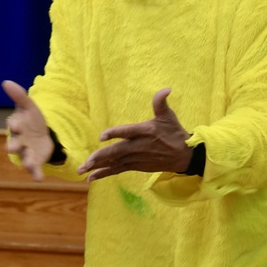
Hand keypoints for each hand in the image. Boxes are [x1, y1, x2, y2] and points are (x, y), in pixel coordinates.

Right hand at [1, 80, 53, 181]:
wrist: (42, 133)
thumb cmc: (31, 119)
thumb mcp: (29, 106)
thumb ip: (19, 96)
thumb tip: (6, 82)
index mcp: (18, 126)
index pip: (14, 125)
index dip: (14, 124)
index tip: (14, 124)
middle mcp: (19, 140)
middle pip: (14, 144)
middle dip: (13, 146)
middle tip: (10, 149)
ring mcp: (26, 152)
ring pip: (24, 157)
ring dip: (26, 161)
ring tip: (29, 164)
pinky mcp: (35, 160)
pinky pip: (34, 168)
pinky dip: (35, 174)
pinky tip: (39, 178)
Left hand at [77, 88, 191, 181]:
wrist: (184, 156)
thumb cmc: (173, 133)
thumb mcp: (168, 116)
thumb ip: (160, 102)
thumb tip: (166, 89)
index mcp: (144, 132)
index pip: (127, 132)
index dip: (114, 133)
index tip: (102, 136)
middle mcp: (138, 146)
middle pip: (117, 152)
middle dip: (101, 156)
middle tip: (87, 161)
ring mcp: (136, 158)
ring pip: (114, 162)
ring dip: (98, 166)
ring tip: (82, 170)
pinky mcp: (135, 166)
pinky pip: (117, 170)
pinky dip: (104, 173)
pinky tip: (91, 177)